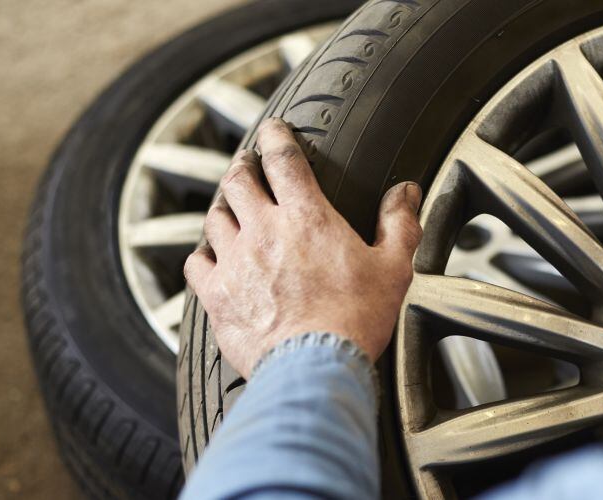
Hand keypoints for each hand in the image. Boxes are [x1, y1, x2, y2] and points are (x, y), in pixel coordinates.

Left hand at [184, 119, 422, 377]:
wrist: (314, 367)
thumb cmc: (356, 320)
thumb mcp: (393, 268)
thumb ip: (399, 223)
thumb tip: (406, 191)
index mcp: (307, 216)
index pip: (283, 158)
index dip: (276, 136)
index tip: (273, 130)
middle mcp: (263, 230)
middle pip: (238, 180)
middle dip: (242, 166)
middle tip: (247, 165)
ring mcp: (234, 262)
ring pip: (215, 218)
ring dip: (223, 207)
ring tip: (230, 207)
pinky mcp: (216, 295)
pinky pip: (195, 263)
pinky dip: (202, 254)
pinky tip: (210, 257)